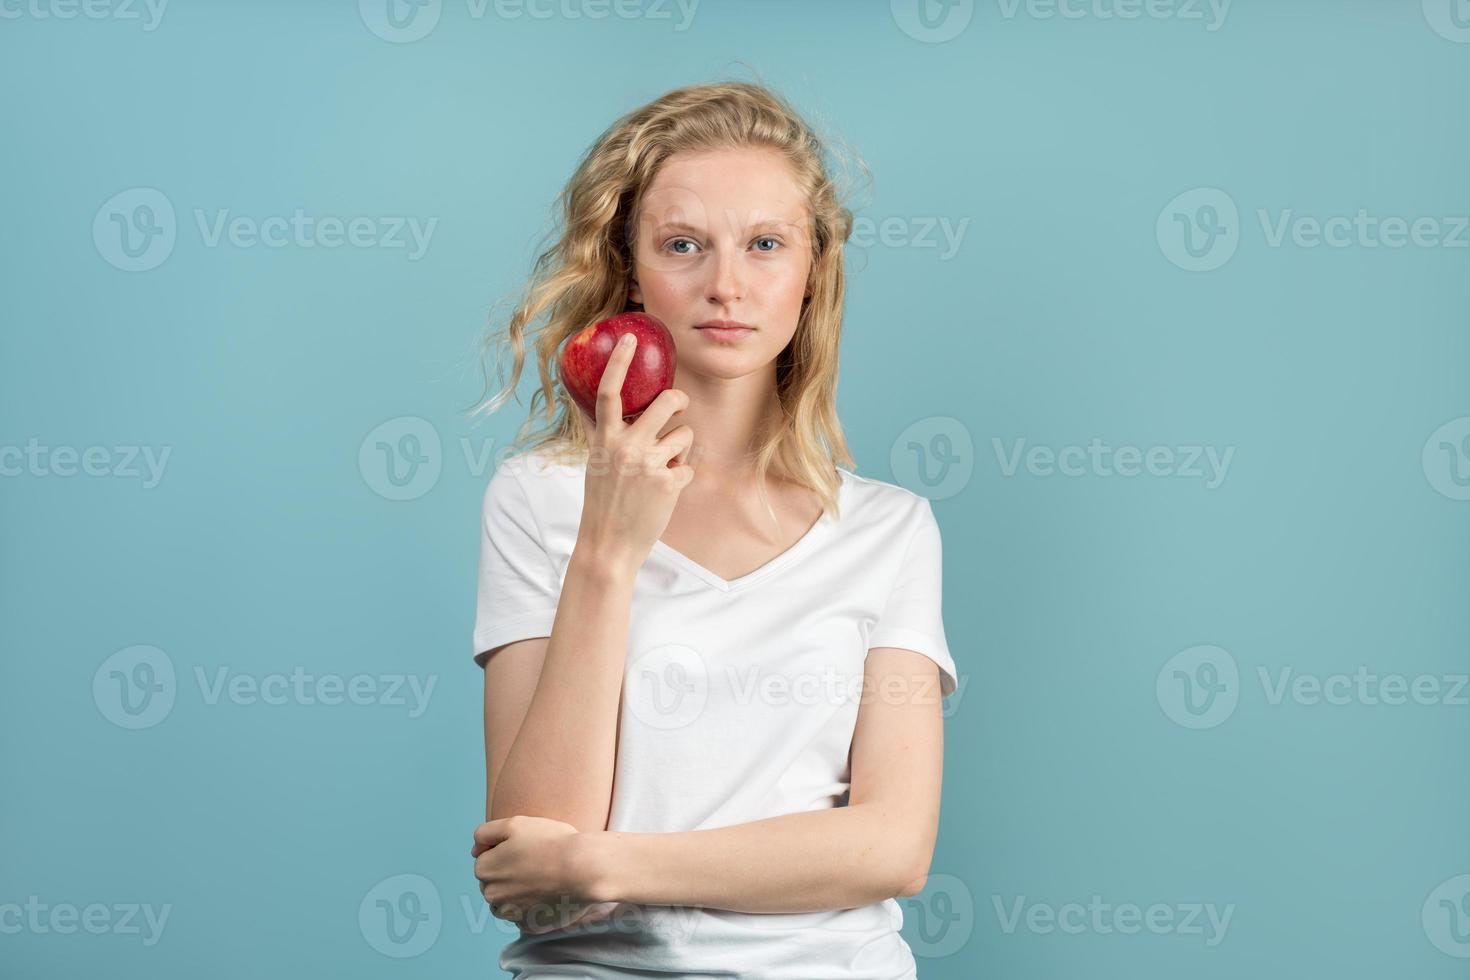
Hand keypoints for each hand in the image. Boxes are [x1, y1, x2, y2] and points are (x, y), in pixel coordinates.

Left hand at [471, 815, 615, 934]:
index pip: (487, 860)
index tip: (527, 848)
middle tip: (537, 862)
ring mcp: (511, 913)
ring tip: (543, 879)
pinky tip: (549, 894)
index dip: (507, 851)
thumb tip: (474, 850)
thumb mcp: (514, 824)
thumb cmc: (551, 842)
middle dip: (509, 874)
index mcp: (484, 869)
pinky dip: (533, 908)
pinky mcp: (530, 926)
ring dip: (518, 893)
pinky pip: (525, 917)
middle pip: (495, 883)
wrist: (585, 867)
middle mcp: (492, 895)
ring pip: (507, 902)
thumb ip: (485, 833)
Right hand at [574, 331, 693, 572]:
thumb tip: (592, 406)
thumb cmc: (602, 502)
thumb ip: (601, 434)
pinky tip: (664, 492)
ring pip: (685, 434)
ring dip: (680, 448)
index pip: (609, 392)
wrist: (608, 545)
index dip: (620, 362)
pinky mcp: (669, 483)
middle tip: (678, 409)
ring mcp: (649, 465)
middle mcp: (626, 447)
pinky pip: (688, 465)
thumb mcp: (596, 463)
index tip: (631, 338)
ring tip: (663, 468)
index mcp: (604, 440)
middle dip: (679, 401)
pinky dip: (680, 477)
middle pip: (667, 402)